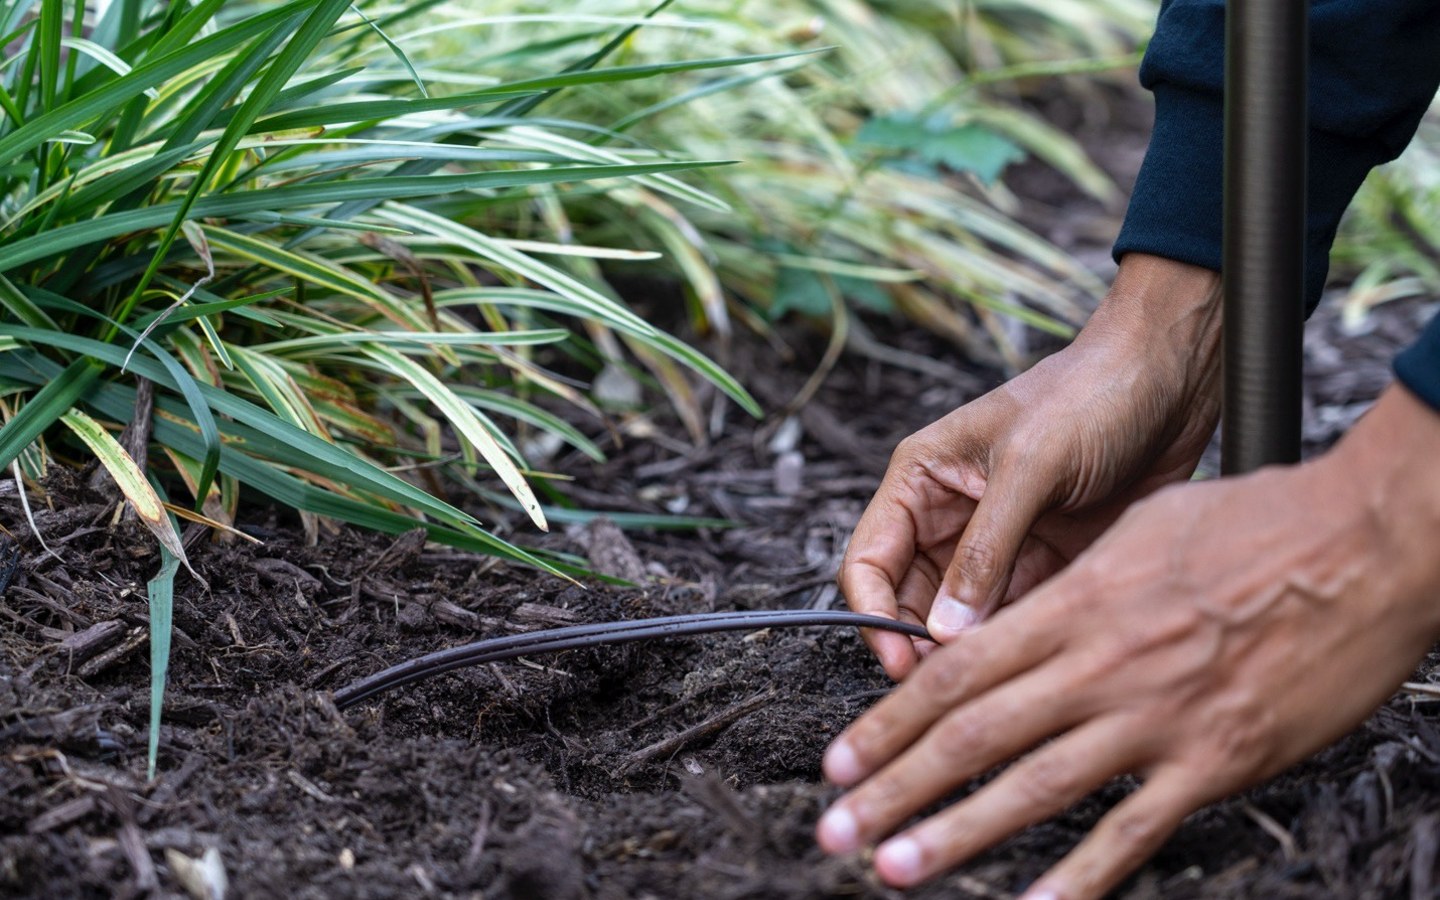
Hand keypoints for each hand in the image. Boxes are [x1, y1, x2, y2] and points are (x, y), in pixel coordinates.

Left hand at [818, 384, 1439, 898]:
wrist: (1366, 544)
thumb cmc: (1259, 524)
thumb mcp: (1142, 529)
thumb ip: (1072, 581)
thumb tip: (1017, 608)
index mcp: (1074, 604)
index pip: (955, 672)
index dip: (888, 722)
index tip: (839, 761)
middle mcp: (1099, 664)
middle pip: (973, 734)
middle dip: (894, 787)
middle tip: (834, 830)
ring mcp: (1155, 718)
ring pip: (1035, 787)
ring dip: (956, 833)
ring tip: (895, 867)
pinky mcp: (1214, 762)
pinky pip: (1133, 832)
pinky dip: (1078, 879)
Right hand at [842, 254, 1222, 677]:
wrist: (1174, 377)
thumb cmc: (1093, 393)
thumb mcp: (1031, 467)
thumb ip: (986, 551)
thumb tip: (944, 631)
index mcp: (922, 479)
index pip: (871, 560)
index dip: (874, 615)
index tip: (900, 660)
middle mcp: (951, 515)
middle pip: (910, 600)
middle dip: (923, 643)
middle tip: (952, 684)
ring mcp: (999, 543)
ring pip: (962, 618)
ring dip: (974, 649)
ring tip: (999, 673)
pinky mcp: (1046, 563)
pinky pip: (1017, 617)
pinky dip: (1020, 641)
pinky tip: (1037, 656)